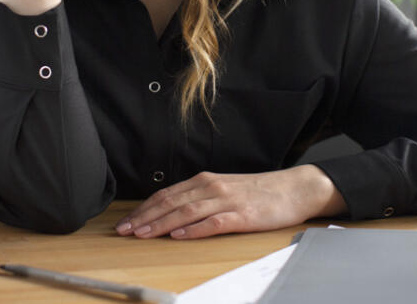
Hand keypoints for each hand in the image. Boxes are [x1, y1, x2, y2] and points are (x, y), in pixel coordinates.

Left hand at [114, 165, 346, 239]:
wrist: (293, 189)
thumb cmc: (257, 191)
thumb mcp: (223, 189)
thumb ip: (199, 197)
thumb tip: (170, 211)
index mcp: (205, 180)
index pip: (166, 195)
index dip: (143, 209)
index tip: (125, 222)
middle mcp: (211, 187)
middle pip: (170, 203)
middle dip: (144, 217)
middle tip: (124, 230)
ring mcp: (227, 201)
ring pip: (187, 211)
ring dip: (161, 224)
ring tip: (143, 234)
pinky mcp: (242, 216)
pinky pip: (214, 222)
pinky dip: (195, 229)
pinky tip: (180, 236)